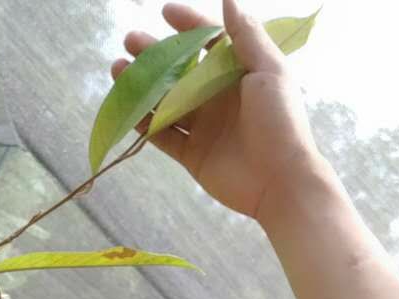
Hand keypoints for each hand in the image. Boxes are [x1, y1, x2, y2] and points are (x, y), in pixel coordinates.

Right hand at [113, 0, 322, 221]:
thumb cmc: (280, 122)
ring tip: (118, 69)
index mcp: (237, 74)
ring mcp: (203, 127)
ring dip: (142, 87)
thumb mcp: (270, 70)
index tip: (165, 12)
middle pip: (179, 71)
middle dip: (154, 55)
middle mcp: (217, 98)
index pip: (208, 42)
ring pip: (165, 101)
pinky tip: (128, 109)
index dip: (188, 25)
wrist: (281, 181)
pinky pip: (162, 136)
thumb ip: (247, 35)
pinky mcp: (192, 155)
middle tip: (130, 41)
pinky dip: (144, 123)